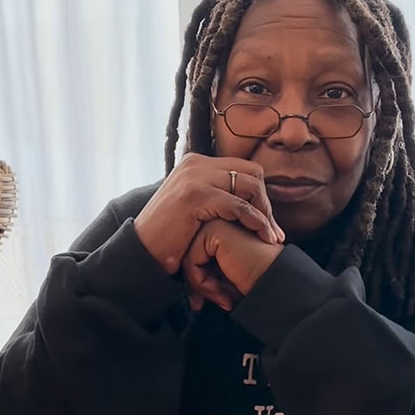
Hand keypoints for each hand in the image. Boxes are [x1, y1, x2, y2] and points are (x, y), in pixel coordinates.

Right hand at [133, 154, 284, 273]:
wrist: (141, 251)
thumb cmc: (167, 237)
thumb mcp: (190, 207)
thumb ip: (212, 195)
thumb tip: (240, 199)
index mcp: (196, 163)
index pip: (243, 168)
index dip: (259, 194)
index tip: (267, 220)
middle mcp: (196, 164)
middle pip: (252, 173)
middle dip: (266, 202)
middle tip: (273, 230)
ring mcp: (196, 177)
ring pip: (250, 187)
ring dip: (265, 214)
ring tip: (271, 237)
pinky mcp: (197, 195)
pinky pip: (240, 205)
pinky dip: (256, 221)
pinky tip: (262, 236)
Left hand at [182, 219, 283, 311]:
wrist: (278, 282)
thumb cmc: (258, 281)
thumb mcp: (225, 276)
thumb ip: (204, 273)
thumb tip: (183, 285)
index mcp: (221, 229)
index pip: (195, 256)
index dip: (202, 282)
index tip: (216, 301)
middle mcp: (217, 221)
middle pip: (189, 256)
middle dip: (199, 286)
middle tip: (220, 303)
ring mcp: (216, 222)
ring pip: (187, 259)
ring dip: (201, 287)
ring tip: (223, 300)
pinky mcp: (214, 231)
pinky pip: (191, 261)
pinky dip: (202, 283)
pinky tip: (223, 293)